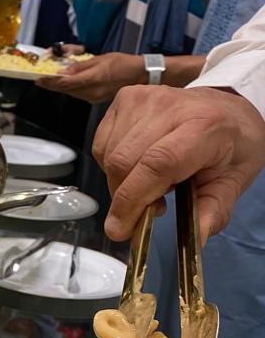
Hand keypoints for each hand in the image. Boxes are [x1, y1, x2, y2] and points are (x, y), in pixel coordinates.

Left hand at [37, 53, 145, 103]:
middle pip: (66, 90)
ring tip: (48, 80)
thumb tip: (62, 71)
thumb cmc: (123, 63)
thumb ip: (80, 66)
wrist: (141, 75)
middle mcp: (92, 92)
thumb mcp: (100, 59)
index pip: (66, 83)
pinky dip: (70, 88)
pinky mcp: (96, 99)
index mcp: (94, 79)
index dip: (50, 81)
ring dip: (60, 87)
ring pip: (71, 93)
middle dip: (52, 84)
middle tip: (39, 79)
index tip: (38, 78)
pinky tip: (65, 83)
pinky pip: (78, 94)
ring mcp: (94, 98)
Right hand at [92, 85, 264, 241]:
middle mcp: (169, 107)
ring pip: (108, 156)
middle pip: (124, 162)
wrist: (228, 106)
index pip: (156, 164)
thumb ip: (213, 211)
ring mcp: (143, 99)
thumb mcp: (234, 180)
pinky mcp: (125, 98)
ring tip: (150, 182)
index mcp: (204, 127)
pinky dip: (111, 164)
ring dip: (120, 182)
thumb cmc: (232, 144)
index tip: (121, 230)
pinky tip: (137, 163)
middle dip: (124, 198)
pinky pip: (102, 145)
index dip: (132, 201)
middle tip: (146, 209)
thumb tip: (195, 239)